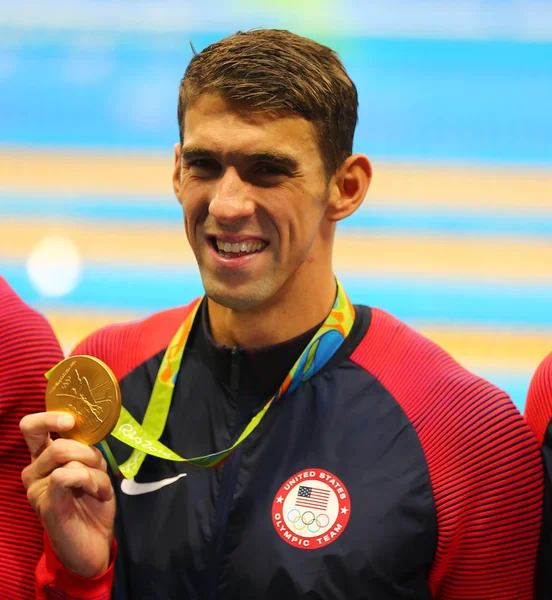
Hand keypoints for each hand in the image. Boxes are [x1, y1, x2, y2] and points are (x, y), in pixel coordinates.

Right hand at [20, 411, 115, 577]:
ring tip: (100, 488)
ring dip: (95, 471)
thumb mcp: (94, 468)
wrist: (95, 542)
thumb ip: (86, 449)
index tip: (72, 421)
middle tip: (97, 465)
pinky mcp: (45, 503)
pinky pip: (66, 476)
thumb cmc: (93, 501)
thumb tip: (88, 430)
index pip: (32, 427)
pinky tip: (98, 494)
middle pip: (57, 444)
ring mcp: (36, 488)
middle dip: (86, 451)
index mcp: (44, 457)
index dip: (50, 418)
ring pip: (68, 459)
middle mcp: (35, 470)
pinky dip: (90, 481)